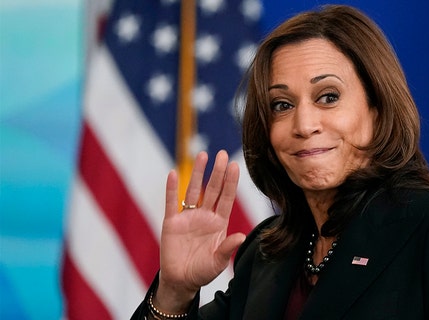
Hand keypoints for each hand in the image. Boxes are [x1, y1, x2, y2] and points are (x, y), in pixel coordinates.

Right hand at [155, 150, 245, 311]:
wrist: (180, 281)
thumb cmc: (202, 272)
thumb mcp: (218, 262)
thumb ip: (227, 248)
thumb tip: (241, 236)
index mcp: (219, 223)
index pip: (226, 198)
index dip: (230, 182)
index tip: (235, 165)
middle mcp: (204, 216)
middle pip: (212, 189)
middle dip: (217, 172)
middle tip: (222, 154)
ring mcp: (188, 217)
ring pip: (193, 191)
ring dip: (198, 173)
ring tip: (203, 155)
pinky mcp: (171, 222)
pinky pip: (171, 203)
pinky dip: (172, 189)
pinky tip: (174, 174)